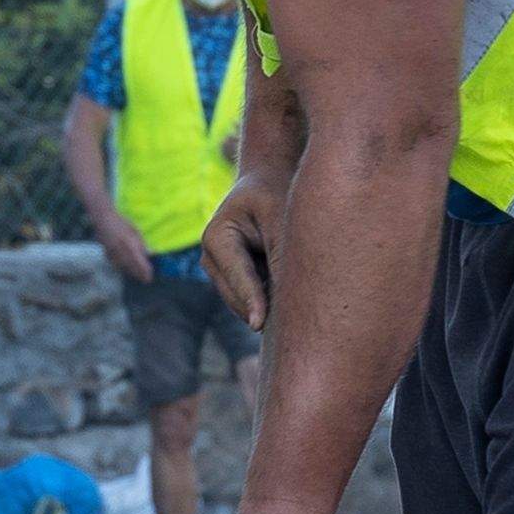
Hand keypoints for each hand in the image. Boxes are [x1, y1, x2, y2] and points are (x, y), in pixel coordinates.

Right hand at [99, 214, 153, 283]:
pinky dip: (122, 267)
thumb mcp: (134, 229)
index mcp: (127, 240)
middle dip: (139, 273)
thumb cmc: (121, 222)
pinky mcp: (106, 252)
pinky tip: (128, 269)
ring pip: (122, 265)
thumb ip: (141, 242)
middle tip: (146, 279)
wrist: (102, 217)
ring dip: (131, 271)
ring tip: (139, 276)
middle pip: (130, 265)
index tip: (150, 275)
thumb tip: (149, 253)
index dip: (144, 268)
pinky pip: (115, 262)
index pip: (137, 258)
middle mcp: (119, 247)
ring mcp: (111, 250)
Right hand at [198, 171, 285, 329]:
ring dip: (271, 305)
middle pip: (238, 297)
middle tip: (295, 331)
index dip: (252, 300)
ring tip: (300, 312)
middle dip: (264, 309)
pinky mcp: (235, 282)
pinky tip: (295, 301)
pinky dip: (273, 301)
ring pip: (247, 304)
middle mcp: (212, 260)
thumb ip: (281, 256)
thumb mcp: (281, 219)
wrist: (267, 182)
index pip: (238, 276)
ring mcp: (221, 274)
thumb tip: (288, 300)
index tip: (259, 325)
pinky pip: (256, 301)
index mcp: (217, 238)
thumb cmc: (275, 195)